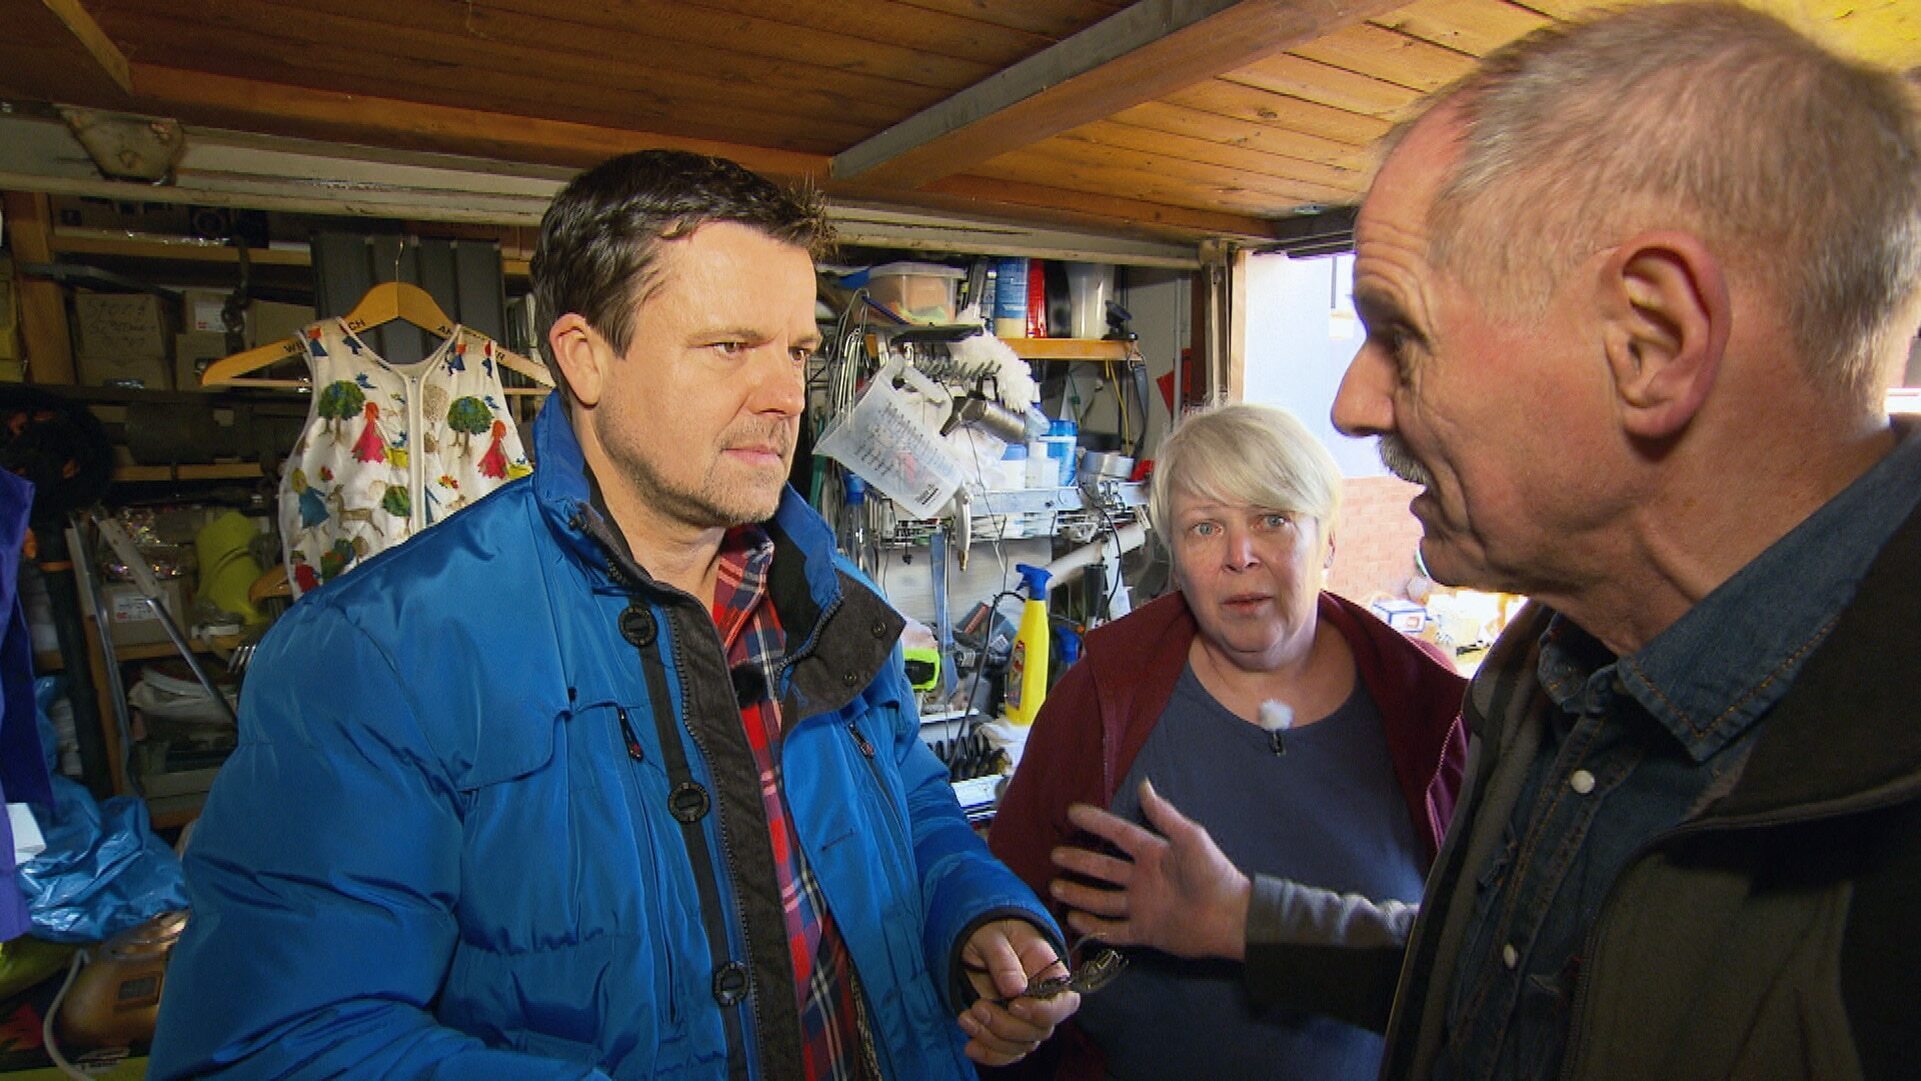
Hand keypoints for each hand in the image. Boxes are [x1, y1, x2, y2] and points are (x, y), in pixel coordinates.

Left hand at [955, 918, 1079, 1065]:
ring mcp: (1026, 1018)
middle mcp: (1043, 1000)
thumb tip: (1015, 988)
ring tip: (966, 1017)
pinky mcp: (1008, 1029)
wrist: (976, 939)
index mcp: (1051, 973)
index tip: (1015, 1004)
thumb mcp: (993, 936)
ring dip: (992, 1039)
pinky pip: (1007, 1052)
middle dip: (1007, 1026)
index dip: (1044, 1011)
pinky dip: (989, 1054)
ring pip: (1022, 1045)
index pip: (1065, 1003)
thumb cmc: (990, 930)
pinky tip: (970, 1046)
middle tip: (978, 1006)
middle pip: (1040, 1030)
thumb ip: (1004, 960)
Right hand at [1051, 778, 1251, 960]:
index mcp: (1153, 853)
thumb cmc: (1212, 873)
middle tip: (1055, 854)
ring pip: (1102, 899)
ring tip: (1056, 886)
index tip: (1073, 812)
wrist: (1230, 917)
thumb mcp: (1189, 837)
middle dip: (1079, 861)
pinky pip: (1113, 929)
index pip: (1118, 834)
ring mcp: (1141, 906)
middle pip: (1103, 868)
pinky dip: (1093, 926)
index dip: (1097, 823)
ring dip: (1079, 893)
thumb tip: (1143, 784)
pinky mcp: (1144, 931)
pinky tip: (1073, 919)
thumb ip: (1163, 814)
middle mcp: (1143, 878)